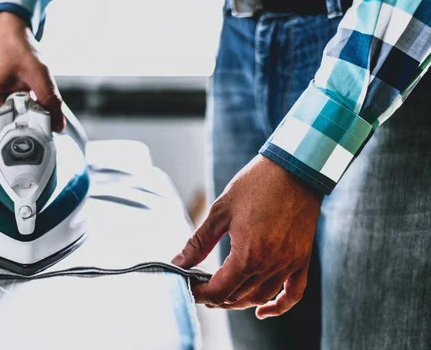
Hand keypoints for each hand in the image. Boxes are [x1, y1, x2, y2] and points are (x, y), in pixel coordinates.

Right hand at [0, 12, 64, 130]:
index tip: (41, 107)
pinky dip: (14, 103)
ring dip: (21, 107)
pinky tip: (15, 87)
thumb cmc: (15, 44)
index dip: (32, 121)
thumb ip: (50, 101)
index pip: (12, 128)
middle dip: (27, 113)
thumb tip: (58, 126)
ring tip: (21, 85)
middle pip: (10, 125)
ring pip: (8, 119)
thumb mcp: (38, 73)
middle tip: (30, 91)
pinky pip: (3, 111)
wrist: (2, 28)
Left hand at [172, 155, 321, 318]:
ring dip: (239, 300)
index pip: (219, 290)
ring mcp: (289, 264)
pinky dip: (278, 307)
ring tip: (223, 294)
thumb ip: (198, 242)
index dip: (199, 294)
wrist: (294, 168)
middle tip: (200, 288)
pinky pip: (292, 294)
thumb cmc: (254, 185)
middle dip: (215, 297)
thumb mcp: (220, 211)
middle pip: (238, 296)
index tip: (188, 287)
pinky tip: (261, 311)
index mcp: (248, 255)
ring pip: (261, 296)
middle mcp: (270, 265)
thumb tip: (177, 263)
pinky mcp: (301, 259)